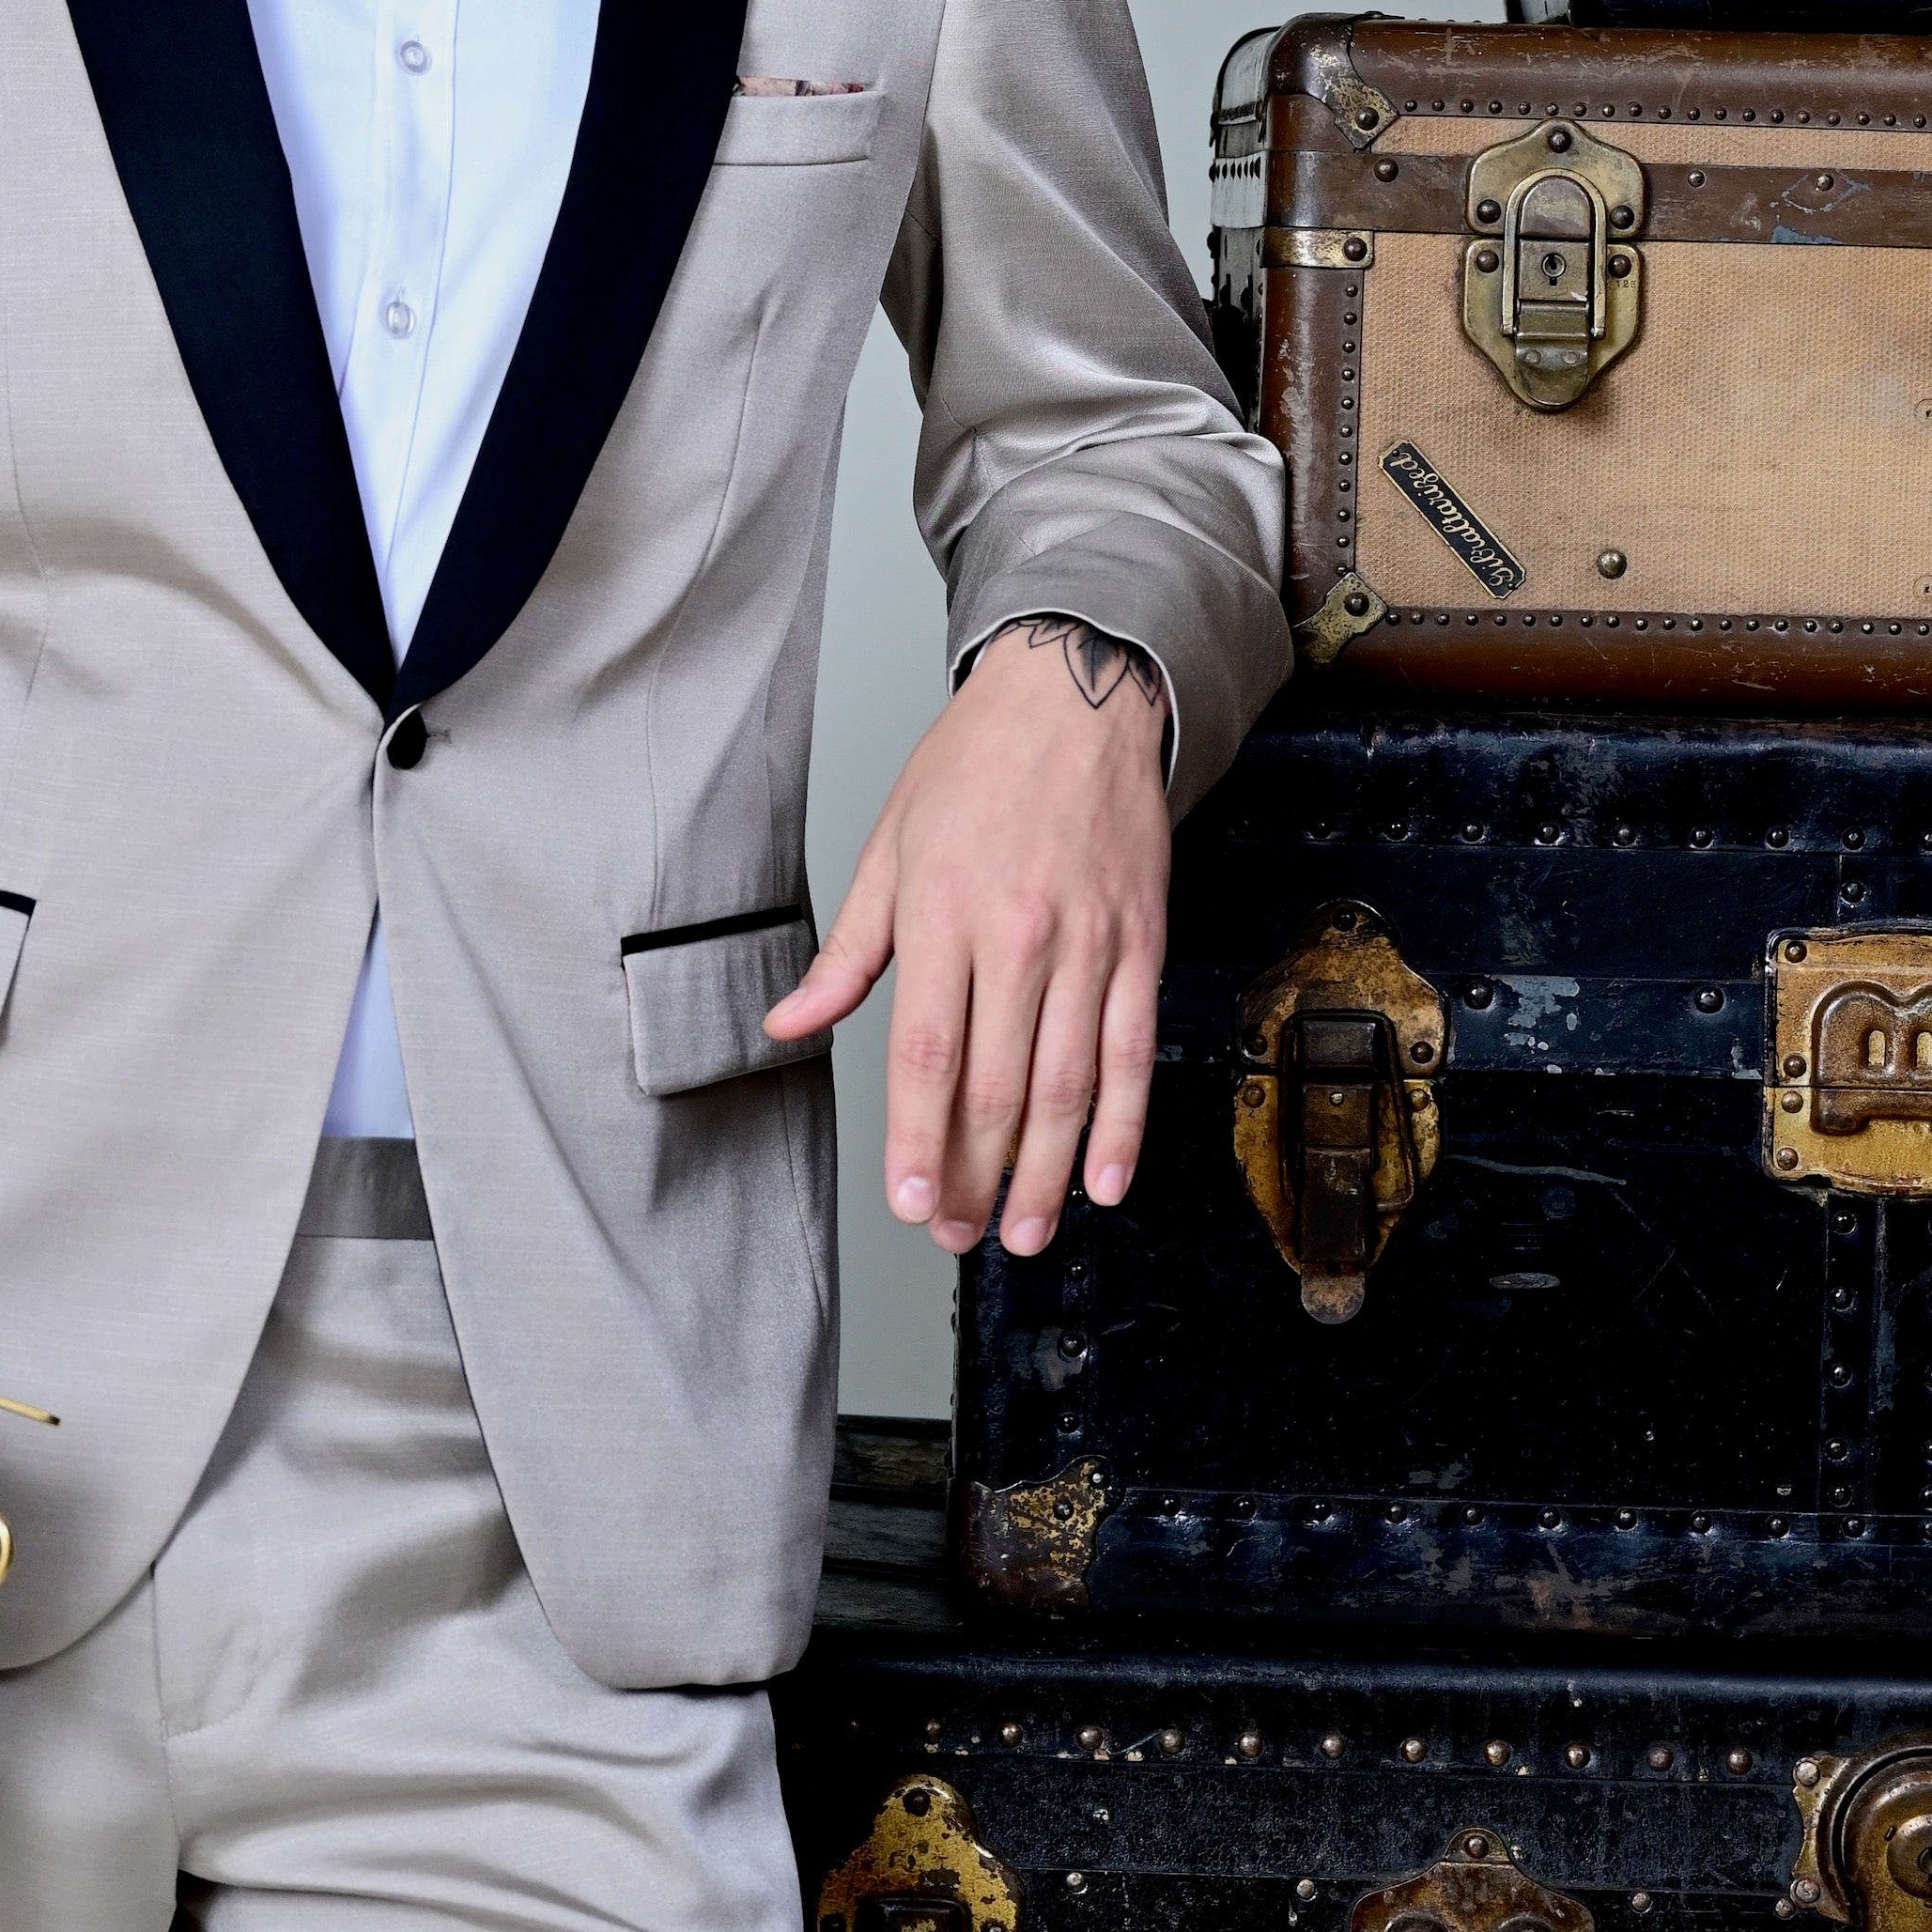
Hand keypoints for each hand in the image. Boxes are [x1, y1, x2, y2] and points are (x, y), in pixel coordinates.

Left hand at [765, 614, 1170, 1258]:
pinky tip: (1103, 1182)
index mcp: (942, 913)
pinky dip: (1122, 1126)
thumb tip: (790, 1021)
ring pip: (1067, 1085)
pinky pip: (1134, 1052)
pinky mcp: (1141, 944)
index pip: (926, 1054)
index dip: (919, 1141)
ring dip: (1044, 1174)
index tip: (912, 1204)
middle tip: (959, 1236)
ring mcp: (1090, 944)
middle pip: (997, 1087)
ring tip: (1024, 1233)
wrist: (1079, 694)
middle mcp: (1020, 935)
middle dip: (976, 1178)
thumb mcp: (888, 844)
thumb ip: (847, 950)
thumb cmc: (974, 765)